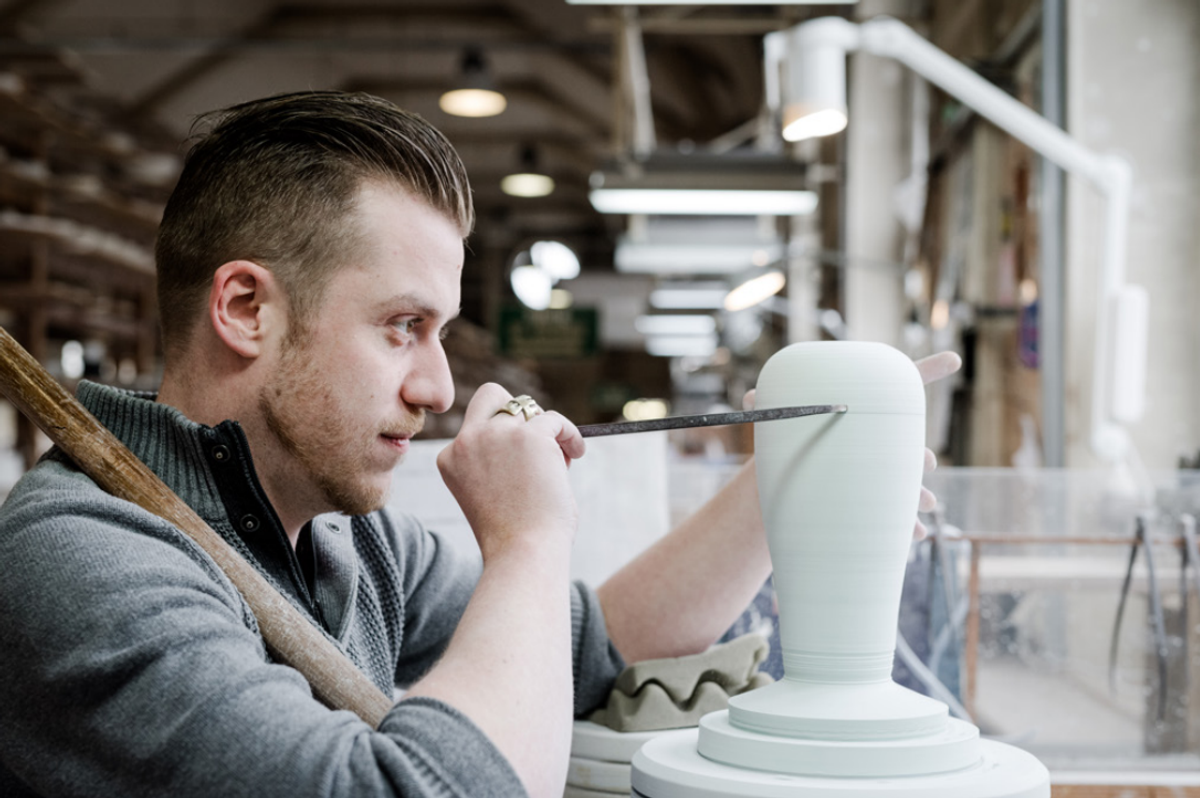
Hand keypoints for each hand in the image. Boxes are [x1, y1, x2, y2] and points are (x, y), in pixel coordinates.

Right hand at [437, 384, 585, 560]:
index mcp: (450, 459)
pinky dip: (569, 435)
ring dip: (546, 430)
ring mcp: (497, 435)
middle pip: (491, 396)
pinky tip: (576, 453)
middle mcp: (467, 441)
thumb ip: (499, 462)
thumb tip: (538, 432)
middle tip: (539, 440)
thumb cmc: (513, 536)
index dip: (503, 441)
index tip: (521, 463)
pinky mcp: (530, 436)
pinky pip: (555, 420)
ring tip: (562, 458)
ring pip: (528, 406)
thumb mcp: (490, 493)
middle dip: (516, 410)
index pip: (475, 429)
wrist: (523, 553)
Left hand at [741, 350, 961, 539]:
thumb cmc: (794, 443)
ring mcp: (882, 475)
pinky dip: (907, 527)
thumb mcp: (782, 425)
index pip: (898, 390)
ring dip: (921, 495)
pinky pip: (897, 517)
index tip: (952, 358)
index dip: (927, 369)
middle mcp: (881, 444)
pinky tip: (915, 536)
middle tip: (926, 461)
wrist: (794, 479)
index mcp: (865, 417)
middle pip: (908, 446)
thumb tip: (750, 397)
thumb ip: (770, 409)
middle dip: (920, 456)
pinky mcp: (874, 505)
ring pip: (908, 485)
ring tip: (929, 504)